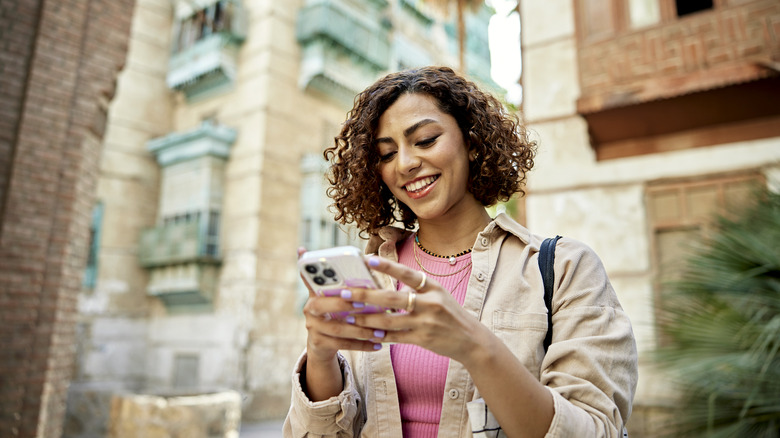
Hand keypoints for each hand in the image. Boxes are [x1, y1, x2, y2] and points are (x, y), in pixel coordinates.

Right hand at [298, 248, 386, 363]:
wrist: (322, 344)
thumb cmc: (336, 312)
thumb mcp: (336, 296)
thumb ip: (346, 282)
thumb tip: (365, 259)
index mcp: (314, 292)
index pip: (310, 279)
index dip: (320, 276)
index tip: (340, 278)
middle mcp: (309, 309)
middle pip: (321, 305)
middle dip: (343, 304)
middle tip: (364, 304)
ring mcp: (312, 327)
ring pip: (336, 328)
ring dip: (360, 329)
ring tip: (380, 330)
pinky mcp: (318, 343)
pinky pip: (342, 344)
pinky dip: (362, 344)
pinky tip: (378, 344)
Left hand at [343, 255, 485, 363]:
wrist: (472, 340)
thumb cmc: (450, 314)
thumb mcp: (439, 295)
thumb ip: (416, 289)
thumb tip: (387, 286)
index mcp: (434, 287)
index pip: (408, 274)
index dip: (388, 267)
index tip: (368, 260)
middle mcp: (431, 303)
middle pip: (392, 298)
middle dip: (366, 295)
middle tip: (344, 293)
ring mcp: (426, 322)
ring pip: (389, 320)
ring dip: (366, 318)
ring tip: (348, 315)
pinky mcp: (423, 339)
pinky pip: (395, 337)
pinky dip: (379, 335)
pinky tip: (365, 333)